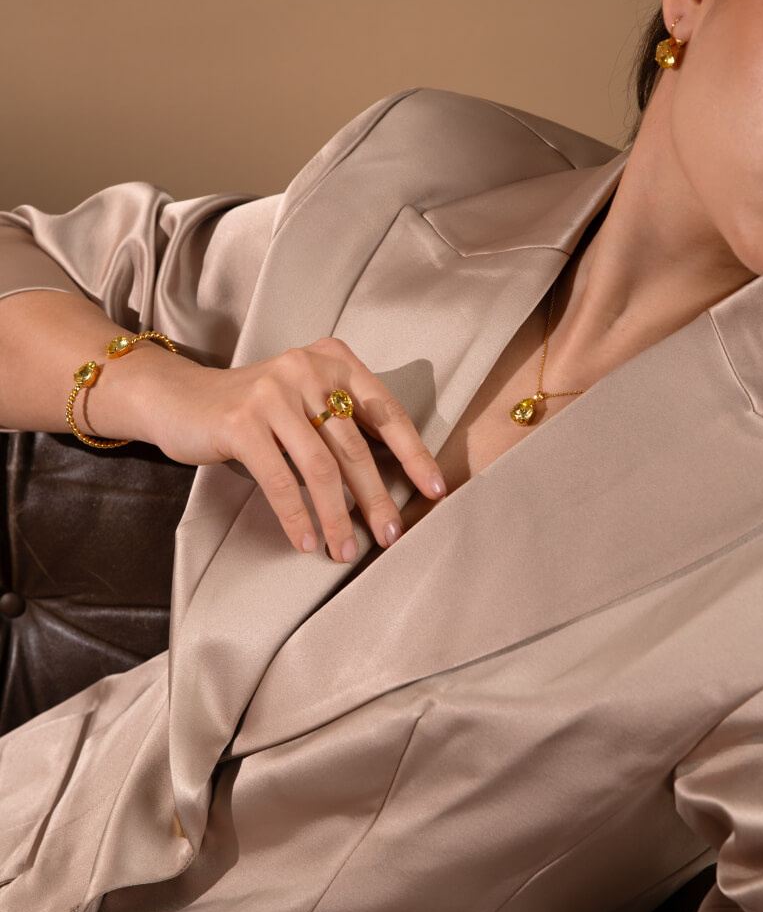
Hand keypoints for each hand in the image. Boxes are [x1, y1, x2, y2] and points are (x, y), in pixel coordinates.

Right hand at [152, 337, 446, 561]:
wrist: (179, 399)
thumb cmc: (252, 409)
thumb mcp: (304, 399)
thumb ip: (342, 423)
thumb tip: (390, 483)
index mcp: (333, 361)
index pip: (385, 411)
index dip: (413, 455)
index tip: (435, 491)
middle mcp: (306, 369)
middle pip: (354, 446)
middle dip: (376, 498)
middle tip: (390, 535)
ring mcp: (273, 393)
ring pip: (320, 467)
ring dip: (336, 516)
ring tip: (345, 550)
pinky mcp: (242, 422)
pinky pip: (280, 479)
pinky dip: (297, 516)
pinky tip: (306, 541)